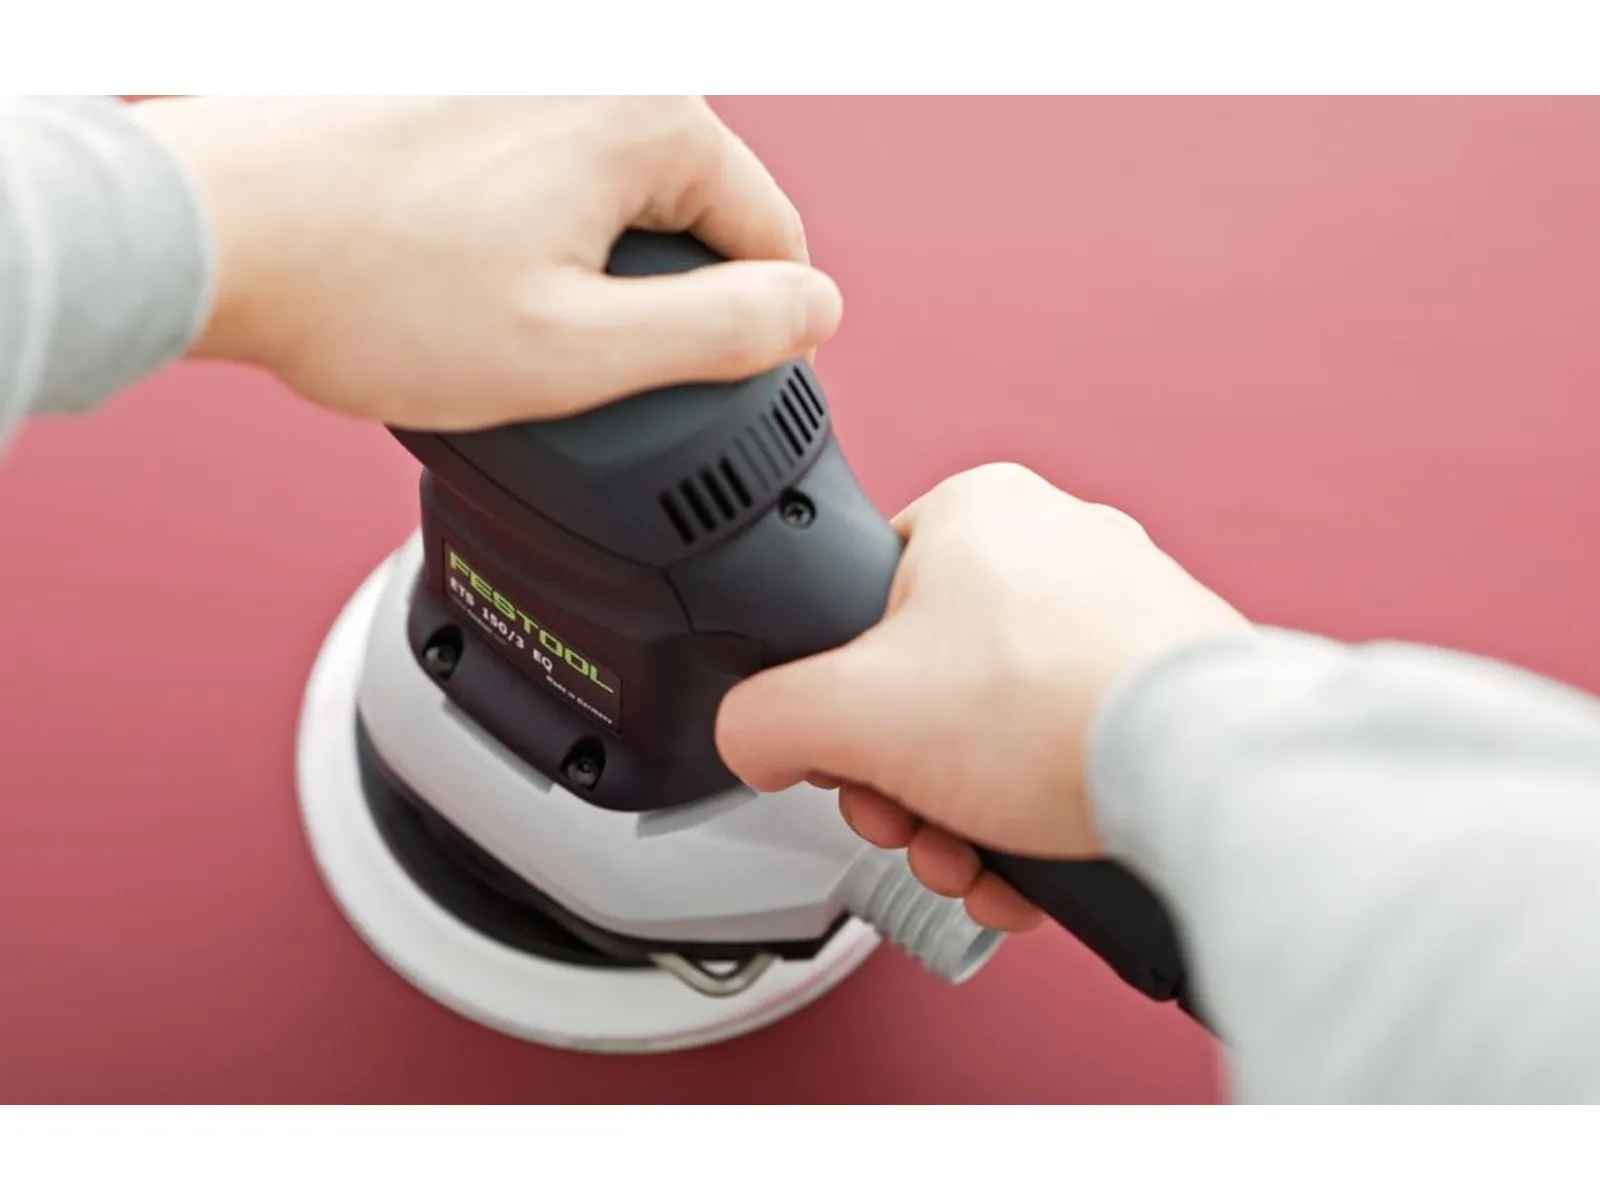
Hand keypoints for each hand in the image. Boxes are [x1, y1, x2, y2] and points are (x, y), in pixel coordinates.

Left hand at [132, 96, 841, 429]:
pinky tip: (454, 264)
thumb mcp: (579, 351)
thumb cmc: (373, 293)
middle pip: (691, 206)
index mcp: (647, 115)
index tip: (665, 380)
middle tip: (557, 352)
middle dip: (648, 291)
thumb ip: (724, 333)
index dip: (741, 329)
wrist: (214, 233)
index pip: (770, 235)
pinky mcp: (462, 71)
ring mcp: (523, 59)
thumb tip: (816, 308)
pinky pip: (543, 161)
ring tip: (489, 309)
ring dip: (581, 259)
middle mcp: (594, 61)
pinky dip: (524, 222)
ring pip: (613, 189)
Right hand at [716, 464, 1250, 930]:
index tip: (852, 759)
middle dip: (905, 784)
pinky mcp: (1165, 678)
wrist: (1207, 773)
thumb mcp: (851, 713)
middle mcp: (1056, 545)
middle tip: (910, 822)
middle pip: (928, 684)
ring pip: (999, 730)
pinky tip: (1026, 870)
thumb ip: (764, 719)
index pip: (862, 607)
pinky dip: (1036, 818)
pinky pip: (1067, 751)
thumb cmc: (1055, 711)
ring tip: (971, 862)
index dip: (841, 702)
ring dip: (963, 816)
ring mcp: (1122, 611)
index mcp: (977, 511)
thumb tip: (752, 739)